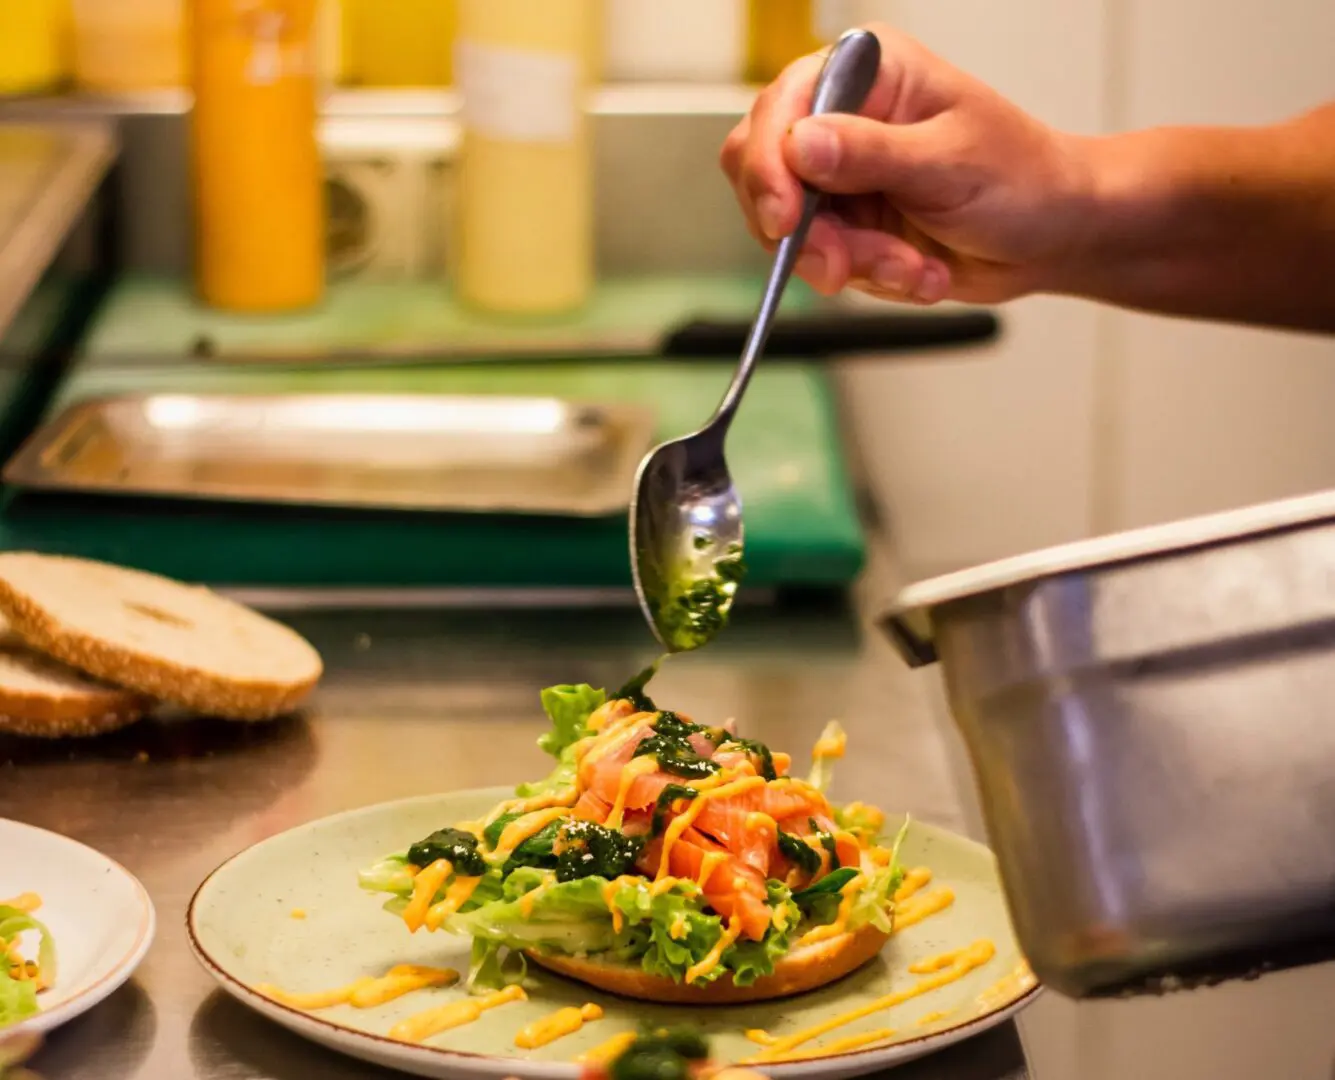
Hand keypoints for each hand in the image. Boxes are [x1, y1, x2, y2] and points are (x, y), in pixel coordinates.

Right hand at [720, 24, 1092, 304]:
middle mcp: (843, 118)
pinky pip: (823, 262)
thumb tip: (800, 144)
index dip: (770, 167)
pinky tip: (919, 272)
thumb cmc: (1022, 179)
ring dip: (850, 262)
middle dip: (807, 232)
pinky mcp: (848, 225)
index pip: (780, 110)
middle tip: (842, 266)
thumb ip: (871, 154)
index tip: (786, 219)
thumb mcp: (948, 163)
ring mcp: (840, 176)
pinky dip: (869, 278)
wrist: (1053, 234)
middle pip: (766, 174)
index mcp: (867, 72)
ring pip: (792, 231)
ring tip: (909, 268)